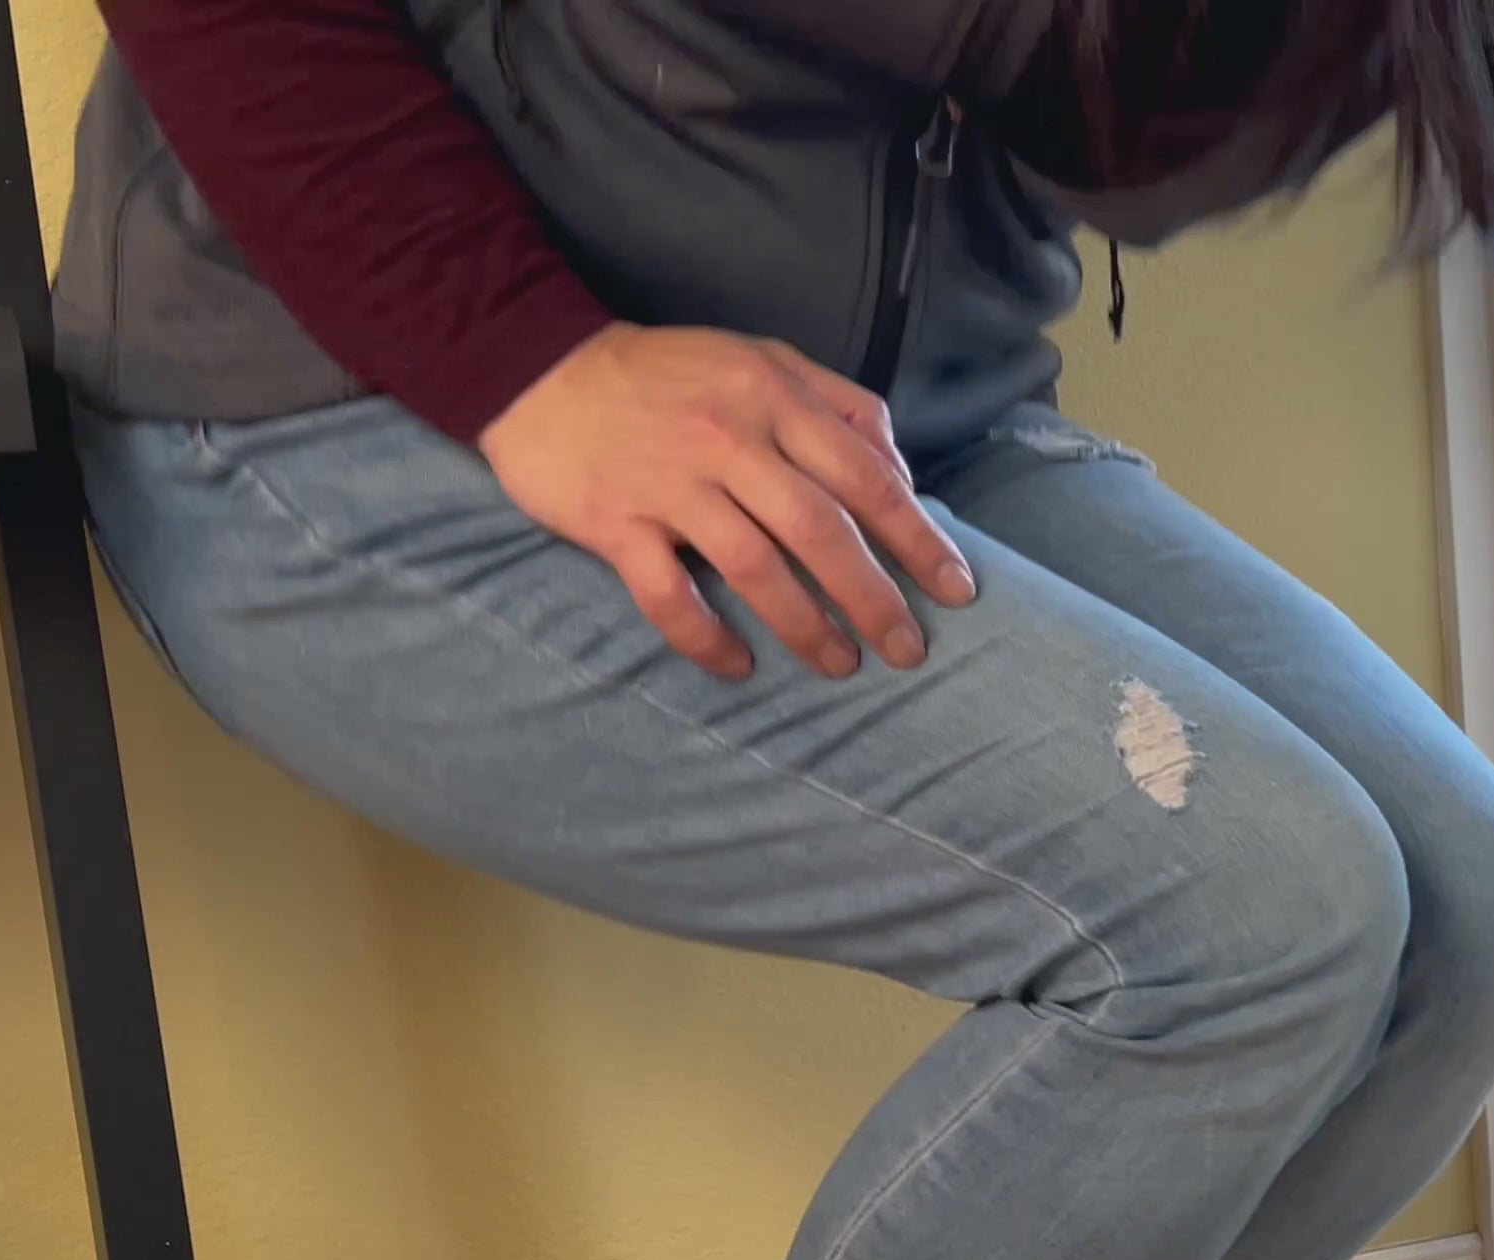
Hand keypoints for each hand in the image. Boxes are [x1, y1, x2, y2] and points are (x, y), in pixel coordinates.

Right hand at [478, 324, 976, 681]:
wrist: (536, 364)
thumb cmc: (669, 372)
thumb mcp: (762, 359)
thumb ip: (839, 406)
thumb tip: (902, 473)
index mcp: (773, 398)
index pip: (865, 477)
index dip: (917, 538)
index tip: (956, 589)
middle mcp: (727, 441)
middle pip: (819, 531)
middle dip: (874, 597)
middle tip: (907, 649)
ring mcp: (669, 484)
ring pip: (752, 567)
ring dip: (805, 626)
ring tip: (840, 665)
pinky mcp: (614, 521)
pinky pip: (666, 593)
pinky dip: (705, 636)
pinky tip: (738, 667)